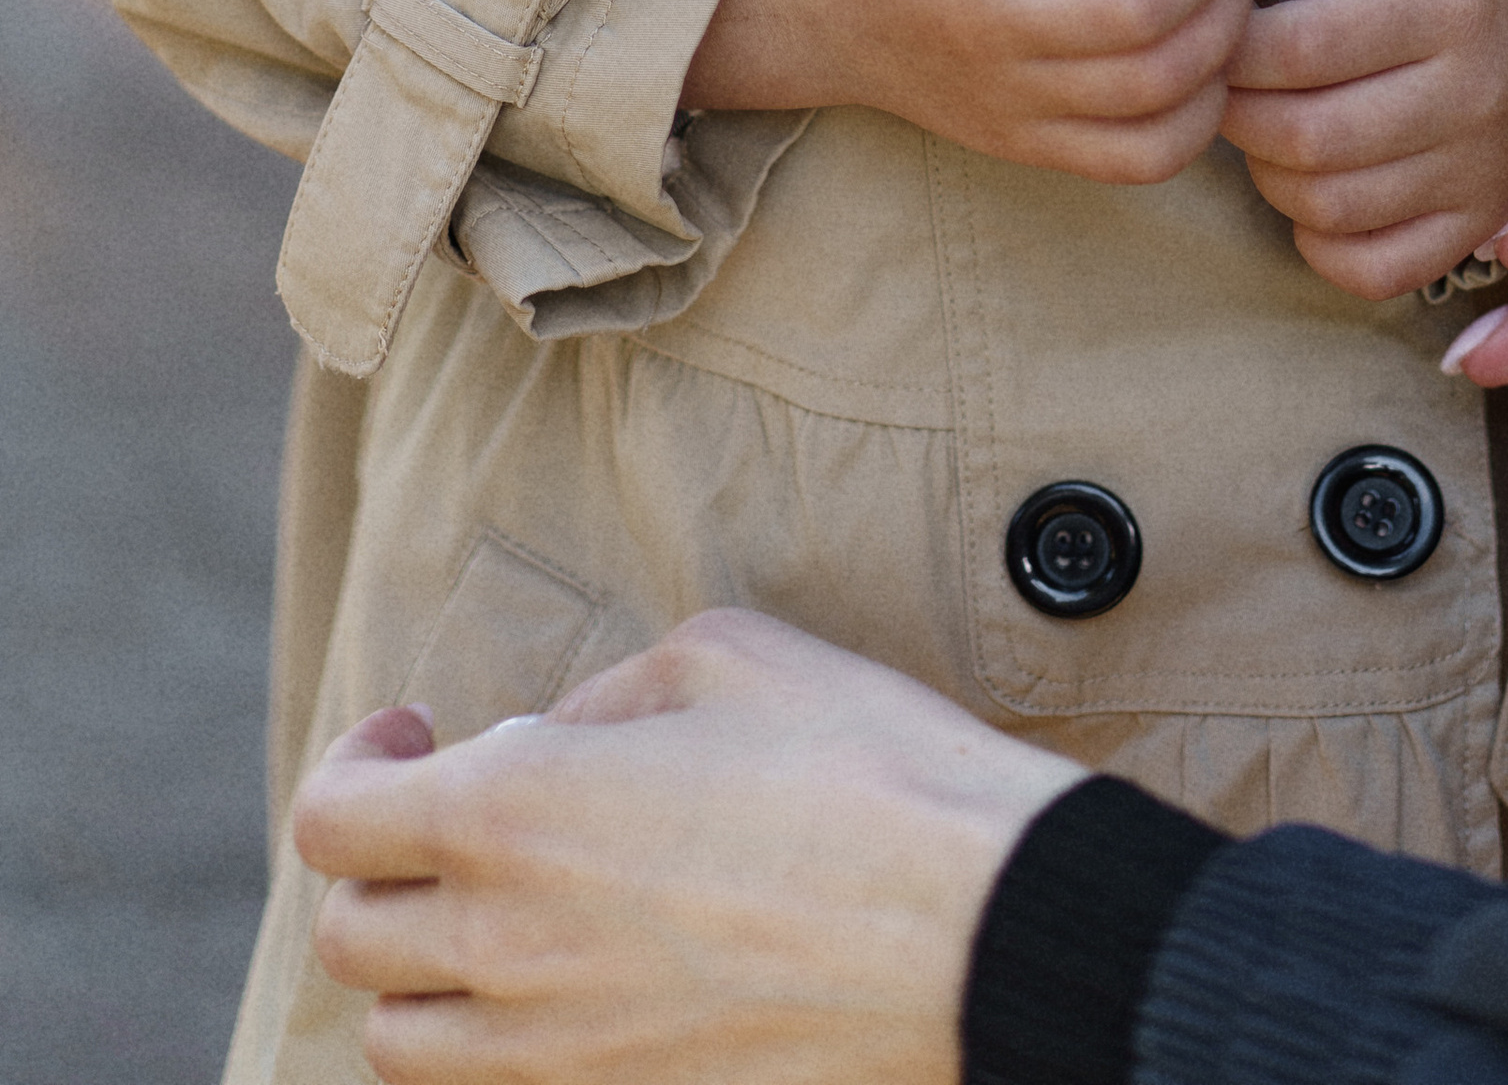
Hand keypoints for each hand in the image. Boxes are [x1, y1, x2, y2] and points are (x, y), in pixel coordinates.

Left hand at [297, 609, 1081, 1083]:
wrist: (978, 927)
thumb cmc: (862, 766)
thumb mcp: (728, 656)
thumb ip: (606, 694)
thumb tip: (557, 741)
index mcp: (513, 813)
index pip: (335, 819)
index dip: (353, 764)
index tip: (415, 734)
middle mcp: (505, 948)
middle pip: (350, 940)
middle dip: (383, 868)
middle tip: (457, 818)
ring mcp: (557, 1055)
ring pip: (404, 1046)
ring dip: (428, 975)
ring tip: (506, 917)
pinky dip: (505, 1046)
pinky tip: (582, 981)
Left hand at [1222, 0, 1507, 296]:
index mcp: (1454, 1)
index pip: (1305, 45)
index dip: (1230, 42)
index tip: (1213, 24)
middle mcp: (1475, 96)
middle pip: (1306, 135)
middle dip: (1236, 110)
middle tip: (1223, 78)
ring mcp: (1481, 173)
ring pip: (1328, 205)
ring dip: (1268, 171)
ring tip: (1268, 122)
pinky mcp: (1480, 225)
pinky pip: (1373, 270)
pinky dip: (1321, 239)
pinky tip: (1315, 183)